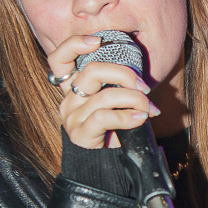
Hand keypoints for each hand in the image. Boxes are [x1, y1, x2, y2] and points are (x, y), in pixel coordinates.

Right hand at [50, 33, 152, 151]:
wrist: (106, 165)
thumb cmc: (114, 129)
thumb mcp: (115, 102)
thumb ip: (119, 85)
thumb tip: (144, 79)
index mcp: (73, 87)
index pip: (59, 59)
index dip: (74, 44)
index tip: (98, 41)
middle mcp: (69, 99)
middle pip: (91, 71)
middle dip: (124, 74)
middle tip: (144, 87)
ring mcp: (72, 117)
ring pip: (104, 96)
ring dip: (134, 100)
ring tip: (149, 109)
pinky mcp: (79, 134)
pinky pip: (104, 117)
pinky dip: (127, 117)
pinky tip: (140, 119)